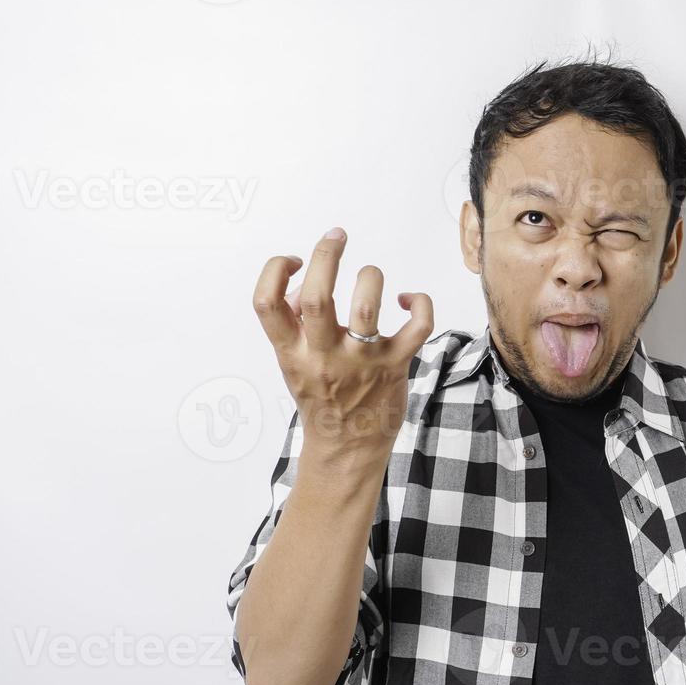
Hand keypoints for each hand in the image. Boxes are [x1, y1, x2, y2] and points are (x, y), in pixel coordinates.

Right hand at [253, 228, 433, 466]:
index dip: (275, 270)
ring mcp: (362, 362)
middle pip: (317, 297)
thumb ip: (293, 323)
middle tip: (336, 237)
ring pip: (368, 306)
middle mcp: (323, 356)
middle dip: (326, 256)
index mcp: (292, 352)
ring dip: (370, 276)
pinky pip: (417, 326)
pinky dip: (420, 304)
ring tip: (369, 275)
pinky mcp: (395, 365)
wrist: (348, 448)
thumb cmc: (322, 397)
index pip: (266, 303)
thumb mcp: (293, 362)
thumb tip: (305, 279)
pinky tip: (409, 300)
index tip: (293, 261)